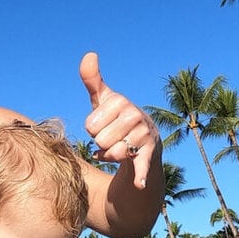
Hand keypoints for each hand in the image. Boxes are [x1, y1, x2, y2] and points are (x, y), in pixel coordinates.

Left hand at [80, 51, 159, 188]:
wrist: (142, 146)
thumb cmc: (117, 121)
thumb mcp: (104, 101)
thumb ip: (93, 81)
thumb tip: (89, 54)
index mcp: (122, 102)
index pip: (90, 125)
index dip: (93, 130)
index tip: (104, 125)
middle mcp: (136, 115)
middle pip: (99, 139)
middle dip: (101, 144)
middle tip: (113, 139)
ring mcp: (144, 136)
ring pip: (111, 153)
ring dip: (110, 156)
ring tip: (119, 149)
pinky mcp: (148, 155)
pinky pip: (140, 165)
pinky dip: (139, 175)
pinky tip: (138, 183)